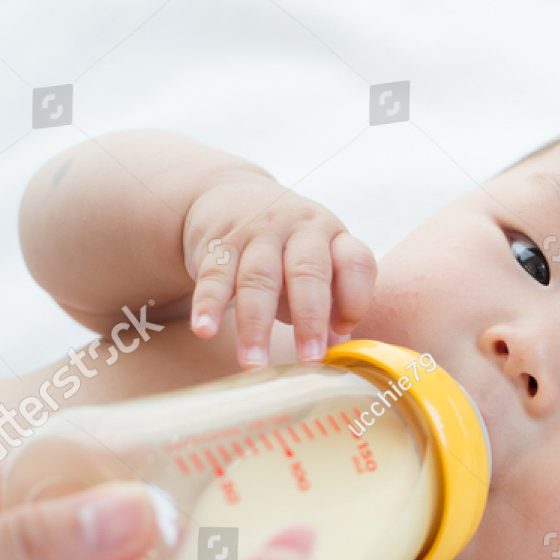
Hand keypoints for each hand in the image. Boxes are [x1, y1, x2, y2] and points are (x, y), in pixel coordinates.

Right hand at [182, 172, 376, 368]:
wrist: (231, 196)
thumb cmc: (288, 251)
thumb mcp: (318, 266)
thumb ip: (330, 304)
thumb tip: (338, 346)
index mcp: (334, 236)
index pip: (355, 262)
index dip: (355, 298)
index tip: (343, 332)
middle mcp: (300, 229)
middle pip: (307, 272)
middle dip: (310, 319)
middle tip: (310, 360)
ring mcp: (257, 232)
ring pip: (258, 278)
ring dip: (255, 325)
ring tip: (254, 363)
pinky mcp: (219, 242)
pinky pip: (213, 275)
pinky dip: (208, 304)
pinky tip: (204, 330)